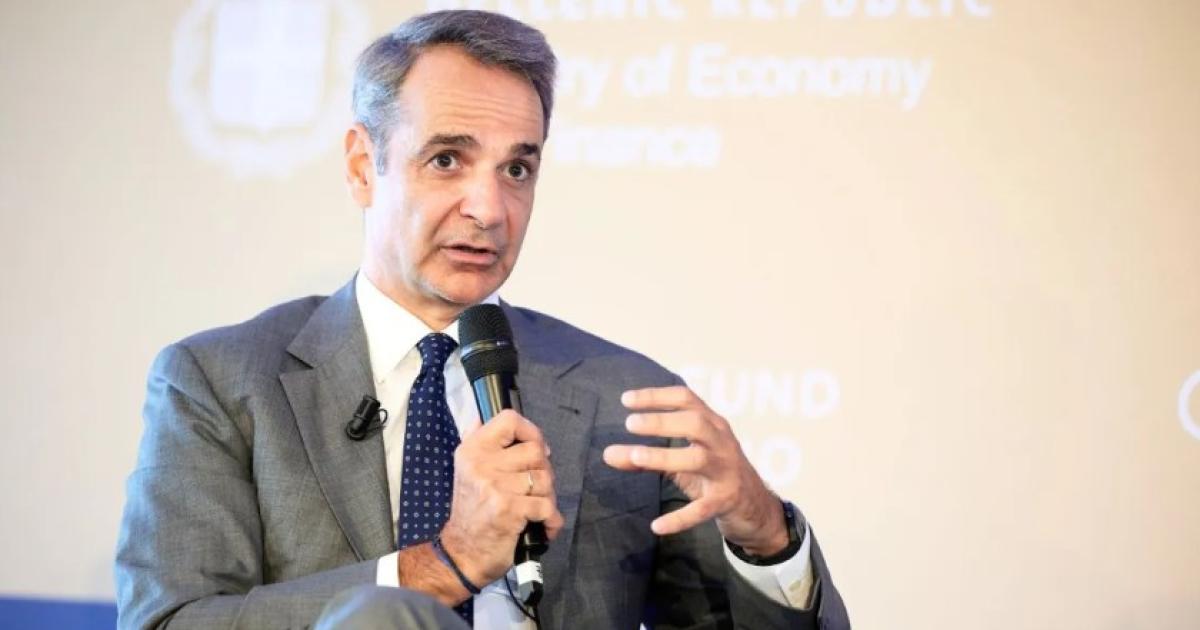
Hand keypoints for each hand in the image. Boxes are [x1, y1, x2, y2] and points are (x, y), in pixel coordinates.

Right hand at [440, 410, 563, 588]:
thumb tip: (478, 416)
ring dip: (547, 497)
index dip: (531, 432)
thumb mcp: (465, 471)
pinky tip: (542, 525)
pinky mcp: (509, 509)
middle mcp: (481, 464)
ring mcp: (494, 486)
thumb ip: (474, 441)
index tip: (535, 449)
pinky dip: (551, 519)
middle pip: (536, 451)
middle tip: (534, 488)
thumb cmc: (471, 513)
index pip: (509, 420)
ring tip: (534, 508)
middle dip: (544, 471)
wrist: (462, 554)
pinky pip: (547, 505)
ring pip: (545, 479)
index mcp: (472, 450)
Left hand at [602, 386, 788, 555]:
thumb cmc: (714, 473)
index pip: (686, 399)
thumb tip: (608, 454)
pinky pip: (702, 509)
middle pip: (695, 422)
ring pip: (697, 458)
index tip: (626, 400)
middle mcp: (722, 443)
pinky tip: (657, 526)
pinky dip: (680, 518)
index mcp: (713, 425)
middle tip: (629, 424)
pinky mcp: (726, 501)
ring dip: (665, 456)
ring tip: (635, 457)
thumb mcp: (682, 460)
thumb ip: (647, 457)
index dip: (656, 397)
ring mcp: (726, 472)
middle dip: (662, 422)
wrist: (756, 506)